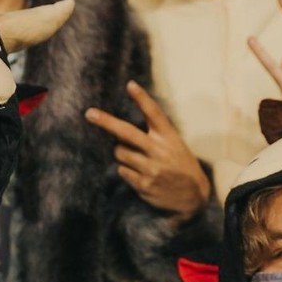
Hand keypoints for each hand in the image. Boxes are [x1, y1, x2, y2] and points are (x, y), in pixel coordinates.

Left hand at [85, 79, 210, 222]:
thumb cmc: (180, 164)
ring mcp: (151, 168)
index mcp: (169, 137)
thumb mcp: (175, 144)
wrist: (193, 196)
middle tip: (89, 114)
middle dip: (106, 122)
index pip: (154, 114)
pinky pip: (122, 171)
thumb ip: (155, 134)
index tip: (130, 85)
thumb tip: (120, 128)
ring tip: (140, 160)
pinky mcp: (144, 184)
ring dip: (124, 154)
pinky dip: (127, 170)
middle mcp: (159, 150)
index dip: (142, 99)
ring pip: (120, 153)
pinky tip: (142, 174)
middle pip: (127, 132)